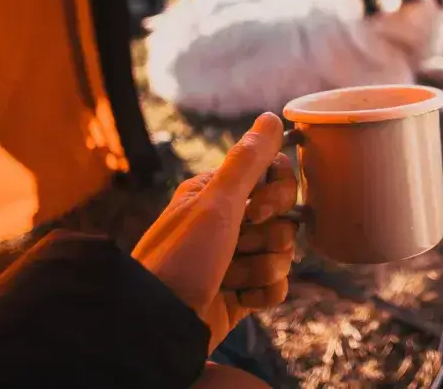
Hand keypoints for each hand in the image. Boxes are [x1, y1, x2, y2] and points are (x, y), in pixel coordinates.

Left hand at [132, 113, 298, 350]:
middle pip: (285, 218)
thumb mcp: (215, 204)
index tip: (254, 210)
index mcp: (219, 193)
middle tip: (236, 247)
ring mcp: (236, 258)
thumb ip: (248, 160)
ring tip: (228, 278)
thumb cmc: (181, 258)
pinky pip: (277, 286)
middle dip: (266, 238)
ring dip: (260, 268)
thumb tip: (271, 116)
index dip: (276, 194)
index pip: (275, 176)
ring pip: (283, 253)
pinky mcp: (242, 291)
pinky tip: (238, 298)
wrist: (157, 326)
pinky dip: (262, 294)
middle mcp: (229, 222)